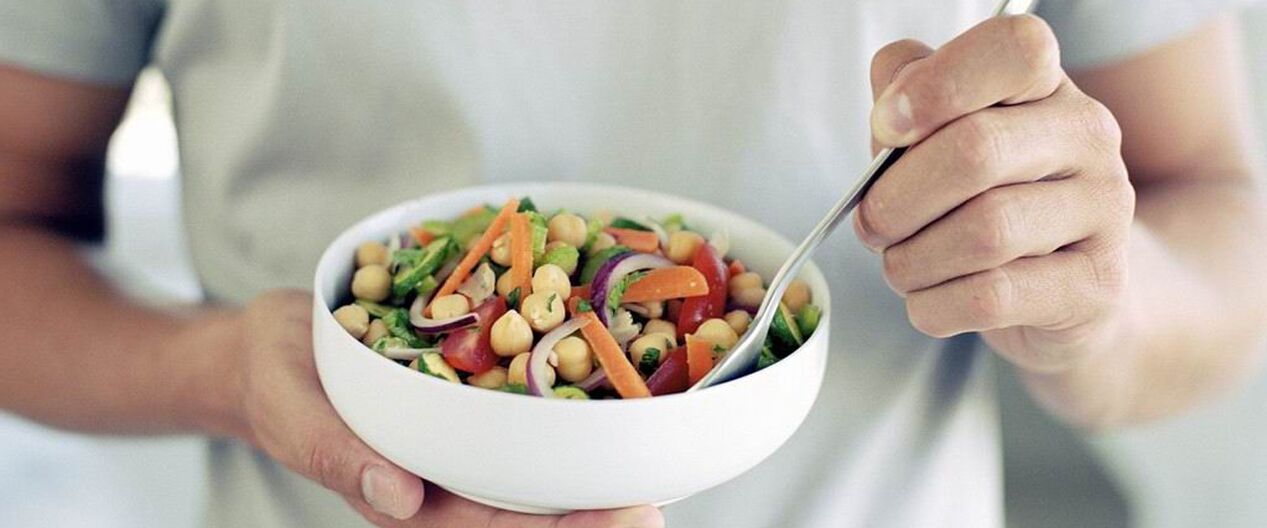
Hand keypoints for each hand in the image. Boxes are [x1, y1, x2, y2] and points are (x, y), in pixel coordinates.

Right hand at [220, 290, 663, 526]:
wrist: (275, 343)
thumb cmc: (276, 380)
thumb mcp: (290, 411)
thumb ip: (334, 453)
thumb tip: (398, 496)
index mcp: (408, 498)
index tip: (623, 519)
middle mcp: (447, 481)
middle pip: (531, 512)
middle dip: (595, 516)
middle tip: (657, 506)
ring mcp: (462, 448)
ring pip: (538, 474)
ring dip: (595, 474)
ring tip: (662, 465)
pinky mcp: (471, 407)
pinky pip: (527, 421)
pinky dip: (573, 418)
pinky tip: (621, 403)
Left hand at [855, 15, 1134, 371]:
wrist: (1064, 294)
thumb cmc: (983, 204)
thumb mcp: (939, 140)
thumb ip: (907, 101)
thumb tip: (888, 107)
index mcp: (1045, 86)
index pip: (1013, 48)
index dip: (935, 85)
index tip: (887, 127)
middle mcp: (1087, 136)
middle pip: (975, 150)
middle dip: (896, 198)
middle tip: (872, 224)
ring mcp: (1104, 211)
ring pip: (984, 231)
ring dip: (913, 260)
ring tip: (902, 268)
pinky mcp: (1095, 286)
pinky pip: (993, 296)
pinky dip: (936, 305)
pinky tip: (928, 302)